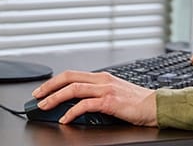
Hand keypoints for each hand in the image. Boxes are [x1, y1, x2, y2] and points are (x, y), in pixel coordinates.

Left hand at [31, 70, 156, 125]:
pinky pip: (85, 105)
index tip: (42, 89)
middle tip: (36, 96)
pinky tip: (65, 119)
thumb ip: (97, 96)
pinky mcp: (110, 102)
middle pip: (68, 78)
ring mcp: (106, 89)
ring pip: (73, 89)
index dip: (54, 81)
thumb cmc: (138, 103)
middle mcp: (103, 80)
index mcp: (103, 77)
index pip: (72, 74)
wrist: (156, 106)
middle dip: (49, 87)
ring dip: (55, 98)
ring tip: (44, 106)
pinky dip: (71, 112)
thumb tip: (75, 105)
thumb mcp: (114, 94)